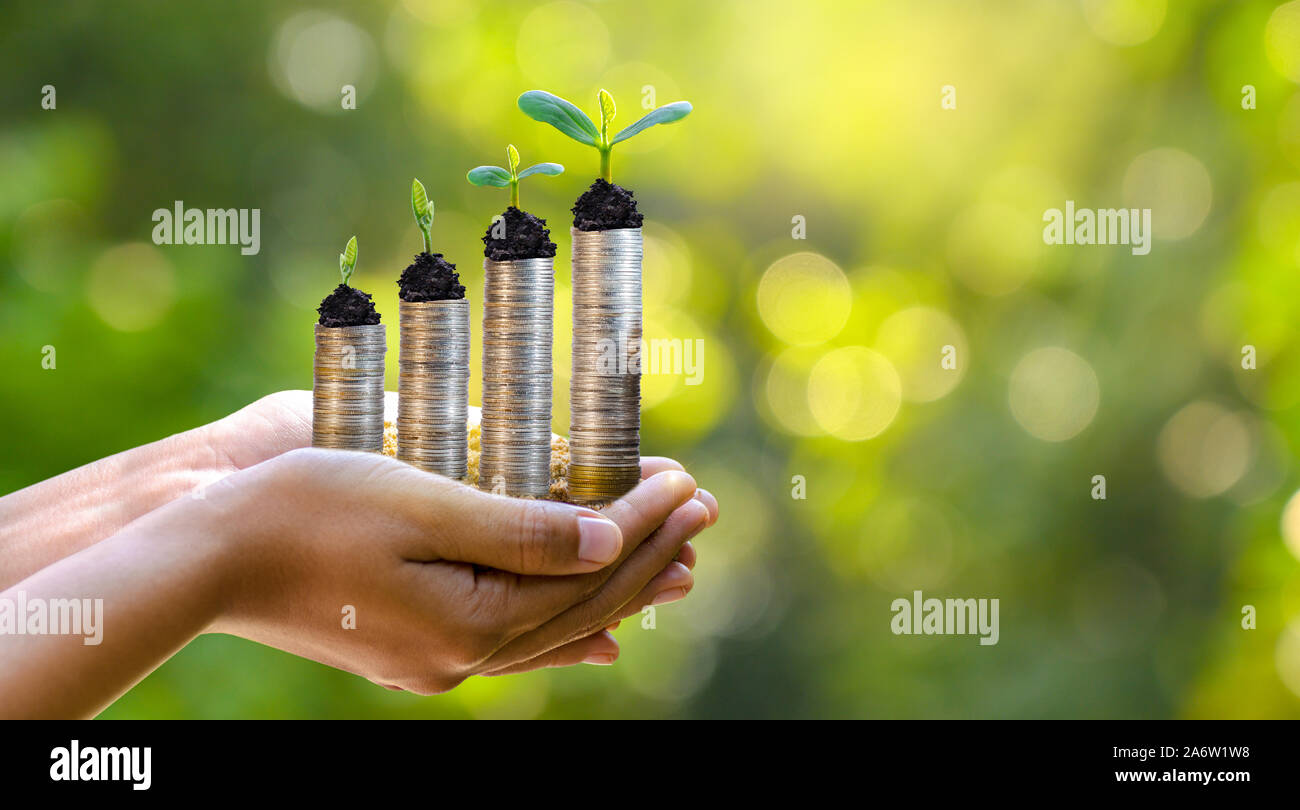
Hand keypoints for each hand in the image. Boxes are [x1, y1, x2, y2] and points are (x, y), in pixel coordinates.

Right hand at [204, 447, 711, 692]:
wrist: (209, 557)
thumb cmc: (307, 511)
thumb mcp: (422, 505)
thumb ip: (519, 529)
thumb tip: (605, 541)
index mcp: (471, 621)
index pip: (586, 569)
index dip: (642, 521)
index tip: (688, 480)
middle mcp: (464, 655)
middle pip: (583, 603)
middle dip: (647, 552)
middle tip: (703, 511)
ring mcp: (439, 660)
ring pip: (557, 625)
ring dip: (619, 587)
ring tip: (675, 562)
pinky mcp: (417, 650)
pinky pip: (517, 642)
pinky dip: (567, 626)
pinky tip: (601, 633)